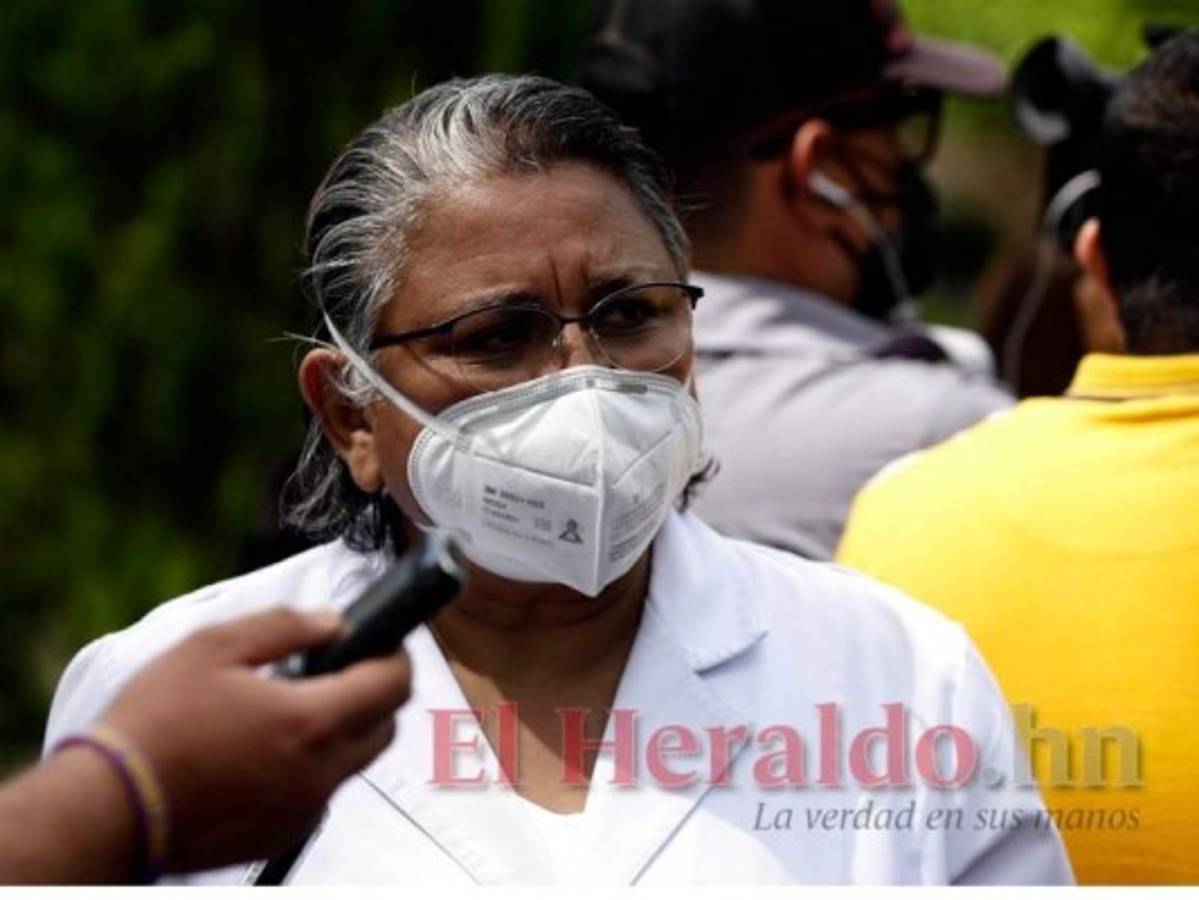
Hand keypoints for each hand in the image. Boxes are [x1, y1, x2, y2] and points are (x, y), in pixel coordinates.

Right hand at [98, 607, 410, 873]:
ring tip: (289, 707)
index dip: (396, 656)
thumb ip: (285, 625)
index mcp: (310, 722)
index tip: (382, 642)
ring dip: (342, 731)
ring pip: (353, 763)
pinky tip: (265, 748)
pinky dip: (311, 767)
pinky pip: (319, 793)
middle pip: (384, 728)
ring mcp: (303, 810)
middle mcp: (319, 773)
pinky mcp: (282, 835)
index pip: (394, 686)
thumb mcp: (213, 647)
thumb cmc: (155, 723)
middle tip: (337, 670)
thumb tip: (332, 622)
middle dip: (375, 694)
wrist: (109, 807)